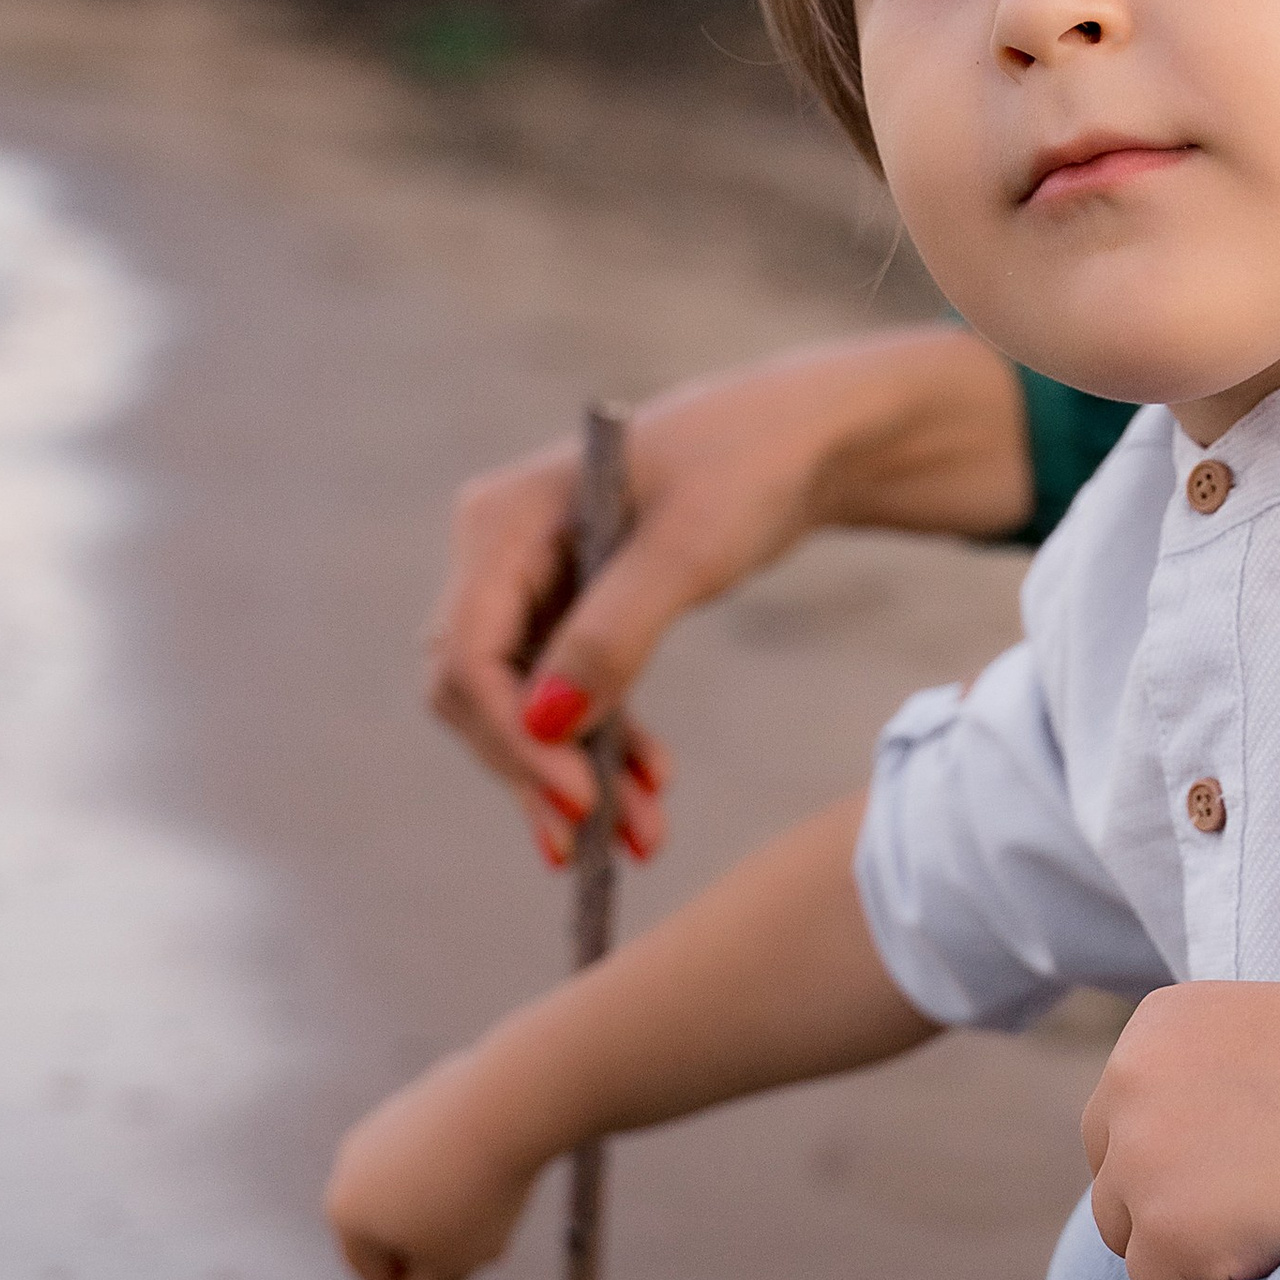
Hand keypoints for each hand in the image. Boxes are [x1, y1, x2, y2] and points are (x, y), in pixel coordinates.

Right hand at [325, 1056, 540, 1279]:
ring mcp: (381, 1128)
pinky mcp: (416, 1100)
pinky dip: (455, 1174)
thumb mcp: (452, 1264)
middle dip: (430, 1252)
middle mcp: (351, 1167)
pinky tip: (494, 1180)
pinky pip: (432, 1154)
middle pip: (387, 1227)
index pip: (368, 1271)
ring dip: (446, 1213)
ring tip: (493, 1222)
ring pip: (413, 1189)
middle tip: (474, 1264)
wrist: (502, 1108)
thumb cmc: (471, 1196)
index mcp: (346, 1214)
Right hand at [421, 328, 1030, 865]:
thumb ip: (613, 634)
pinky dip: (603, 747)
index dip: (514, 738)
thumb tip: (544, 724)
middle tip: (601, 841)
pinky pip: (568, 696)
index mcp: (502, 520)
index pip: (469, 653)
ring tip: (643, 838)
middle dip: (538, 770)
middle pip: (480, 691)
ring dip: (574, 774)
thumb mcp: (688, 549)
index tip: (579, 804)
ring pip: (524, 706)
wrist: (810, 439)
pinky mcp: (575, 609)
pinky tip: (650, 791)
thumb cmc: (750, 466)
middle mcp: (500, 552)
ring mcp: (533, 583)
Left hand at [1081, 981, 1279, 1279]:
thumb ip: (1204, 1079)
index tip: (1246, 1164)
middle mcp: (1126, 1081)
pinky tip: (1268, 1253)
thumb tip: (1173, 1151)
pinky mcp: (1163, 1227)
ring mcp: (1139, 1155)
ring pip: (1126, 1234)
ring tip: (1270, 1225)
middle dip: (1170, 1202)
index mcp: (1153, 1027)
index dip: (1182, 1154)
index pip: (1124, 1115)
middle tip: (1257, 1205)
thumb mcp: (1266, 1041)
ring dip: (1186, 1244)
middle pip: (1113, 1174)